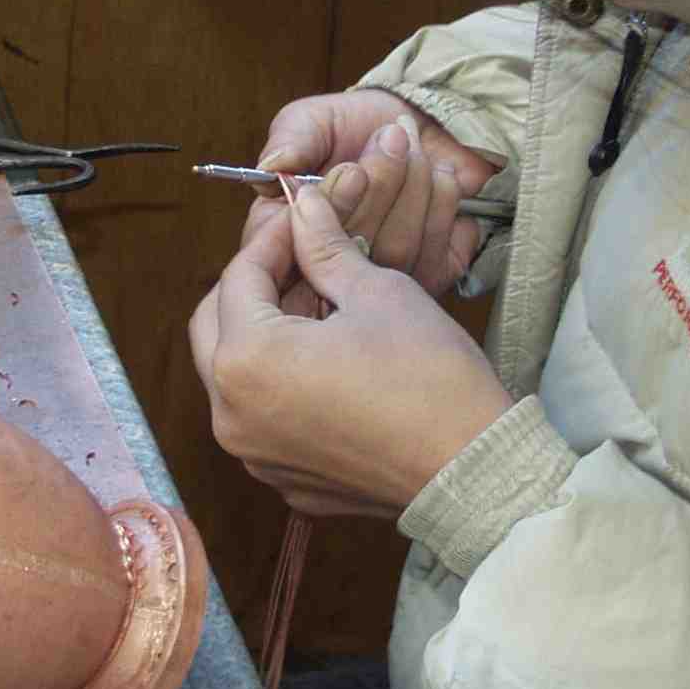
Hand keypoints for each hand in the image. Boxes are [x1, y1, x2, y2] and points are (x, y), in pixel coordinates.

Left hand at [191, 185, 513, 518]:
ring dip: (261, 335)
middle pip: (215, 328)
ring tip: (313, 306)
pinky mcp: (285, 481)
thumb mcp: (376, 293)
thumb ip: (325, 248)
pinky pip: (263, 419)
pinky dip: (280, 384)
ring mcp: (256, 456)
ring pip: (234, 377)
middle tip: (296, 259)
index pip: (238, 278)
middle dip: (251, 286)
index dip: (272, 239)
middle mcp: (233, 416)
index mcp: (247, 362)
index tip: (301, 219)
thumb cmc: (430, 378)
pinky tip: (325, 362)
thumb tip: (305, 208)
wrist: (474, 470)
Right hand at [251, 91, 501, 299]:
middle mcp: (332, 269)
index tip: (353, 170)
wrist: (417, 125)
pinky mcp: (432, 276)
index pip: (302, 247)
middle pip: (354, 252)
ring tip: (414, 148)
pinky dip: (445, 203)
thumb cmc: (355, 125)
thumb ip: (293, 139)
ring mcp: (384, 280)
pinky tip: (439, 176)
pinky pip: (441, 250)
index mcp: (291, 235)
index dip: (334, 209)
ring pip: (401, 251)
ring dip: (416, 186)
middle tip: (392, 136)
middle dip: (382, 185)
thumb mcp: (315, 120)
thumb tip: (271, 166)